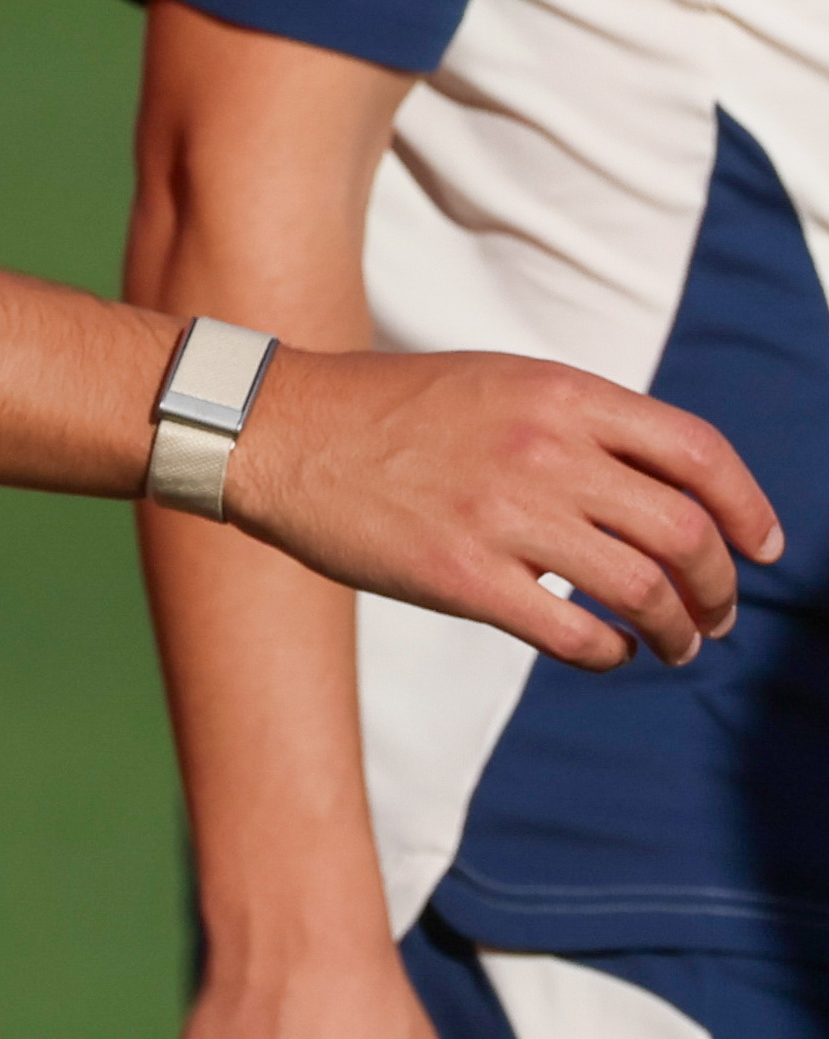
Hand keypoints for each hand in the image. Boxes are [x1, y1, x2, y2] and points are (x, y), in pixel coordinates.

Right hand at [227, 344, 776, 667]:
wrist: (274, 431)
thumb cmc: (385, 412)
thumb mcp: (496, 385)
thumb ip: (577, 424)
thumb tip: (661, 489)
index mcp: (558, 394)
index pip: (698, 453)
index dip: (749, 508)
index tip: (764, 548)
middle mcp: (543, 448)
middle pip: (685, 531)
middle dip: (720, 587)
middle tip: (716, 615)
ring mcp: (502, 513)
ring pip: (642, 588)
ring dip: (678, 630)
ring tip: (674, 645)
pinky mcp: (459, 575)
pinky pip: (573, 633)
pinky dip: (610, 653)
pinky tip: (607, 652)